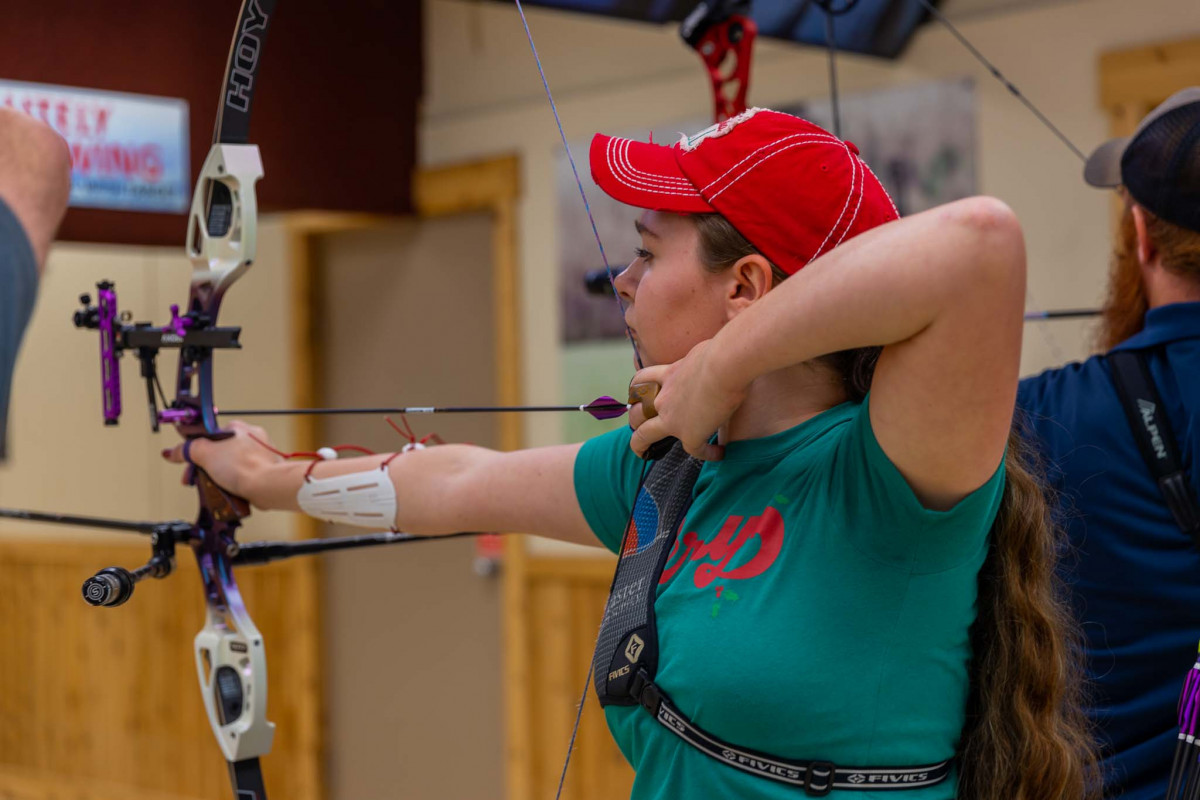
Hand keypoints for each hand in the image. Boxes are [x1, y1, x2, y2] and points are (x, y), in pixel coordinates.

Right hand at [161, 420, 282, 506]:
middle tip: (199, 480)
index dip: (197, 452)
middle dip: (207, 467)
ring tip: (215, 487)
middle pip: (221, 452)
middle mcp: (253, 437)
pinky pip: (246, 475)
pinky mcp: (268, 469)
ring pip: (233, 465)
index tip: (190, 465)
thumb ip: (187, 450)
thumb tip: (171, 452)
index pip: (211, 436)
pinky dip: (237, 483)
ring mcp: (262, 454)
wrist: (268, 486)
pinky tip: (231, 490)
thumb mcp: (205, 454)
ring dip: (221, 476)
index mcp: (238, 427)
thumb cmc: (243, 466)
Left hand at [627, 339, 747, 460]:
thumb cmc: (721, 350)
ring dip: (641, 445)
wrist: (725, 364)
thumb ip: (702, 359)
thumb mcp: (703, 351)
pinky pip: (694, 451)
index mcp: (668, 374)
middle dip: (634, 420)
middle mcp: (664, 398)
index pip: (642, 380)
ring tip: (645, 453)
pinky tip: (719, 453)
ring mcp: (673, 418)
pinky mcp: (690, 434)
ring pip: (644, 436)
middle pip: (636, 412)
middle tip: (637, 427)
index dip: (638, 389)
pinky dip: (708, 454)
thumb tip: (719, 355)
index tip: (638, 395)